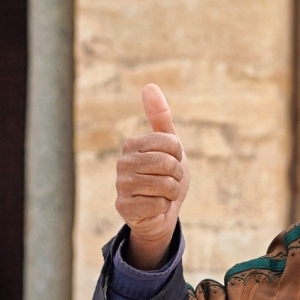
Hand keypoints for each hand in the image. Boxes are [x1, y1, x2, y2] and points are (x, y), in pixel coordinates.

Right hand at [115, 84, 189, 270]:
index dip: (179, 156)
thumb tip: (149, 86)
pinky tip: (154, 207)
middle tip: (170, 181)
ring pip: (164, 184)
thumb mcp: (170, 146)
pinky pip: (158, 204)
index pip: (170, 142)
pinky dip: (163, 207)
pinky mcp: (123, 207)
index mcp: (132, 144)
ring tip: (162, 194)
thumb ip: (160, 117)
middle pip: (167, 163)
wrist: (161, 213)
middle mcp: (122, 162)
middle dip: (177, 175)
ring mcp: (120, 185)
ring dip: (171, 192)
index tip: (172, 163)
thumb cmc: (166, 176)